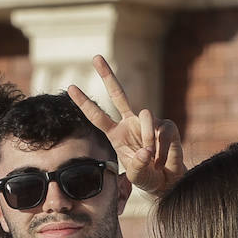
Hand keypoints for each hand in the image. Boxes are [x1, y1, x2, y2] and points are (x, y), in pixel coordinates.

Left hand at [68, 56, 184, 196]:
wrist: (167, 181)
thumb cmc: (147, 177)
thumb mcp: (135, 175)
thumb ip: (136, 165)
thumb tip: (145, 149)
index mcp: (116, 133)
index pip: (97, 116)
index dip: (84, 103)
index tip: (70, 87)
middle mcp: (130, 123)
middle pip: (117, 94)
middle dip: (107, 74)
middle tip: (95, 56)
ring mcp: (148, 122)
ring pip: (145, 117)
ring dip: (147, 141)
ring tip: (152, 160)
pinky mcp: (166, 126)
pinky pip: (161, 131)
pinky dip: (162, 149)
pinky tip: (162, 159)